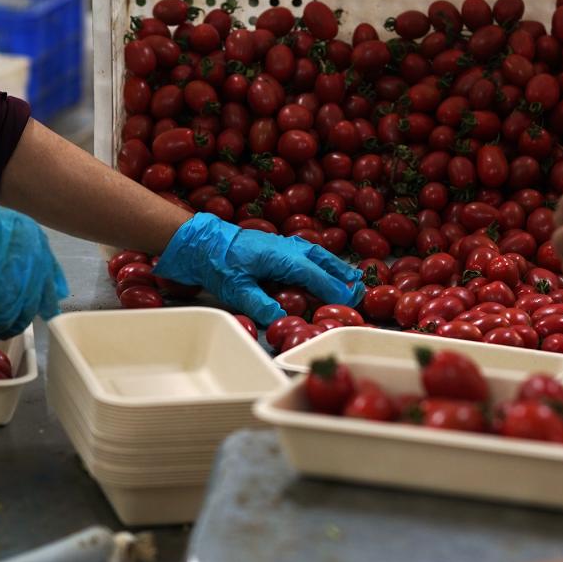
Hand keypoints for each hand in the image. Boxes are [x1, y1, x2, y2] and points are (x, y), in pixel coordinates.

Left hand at [156, 213, 363, 325]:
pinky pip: (309, 254)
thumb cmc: (218, 262)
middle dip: (343, 277)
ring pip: (319, 256)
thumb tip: (280, 321)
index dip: (335, 291)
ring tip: (352, 280)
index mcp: (282, 257)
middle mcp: (289, 248)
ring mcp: (285, 245)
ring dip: (336, 268)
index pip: (316, 276)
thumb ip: (260, 304)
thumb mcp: (236, 288)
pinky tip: (326, 269)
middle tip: (361, 291)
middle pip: (324, 262)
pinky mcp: (279, 247)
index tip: (351, 303)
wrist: (201, 240)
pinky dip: (323, 262)